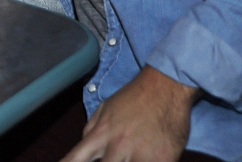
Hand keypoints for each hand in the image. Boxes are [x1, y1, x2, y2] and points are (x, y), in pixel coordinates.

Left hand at [62, 66, 196, 161]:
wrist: (166, 87)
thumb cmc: (133, 97)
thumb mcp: (105, 109)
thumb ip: (91, 130)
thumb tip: (82, 150)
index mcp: (100, 134)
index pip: (75, 158)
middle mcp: (117, 147)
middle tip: (110, 158)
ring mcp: (141, 156)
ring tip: (129, 153)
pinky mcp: (163, 161)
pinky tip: (147, 155)